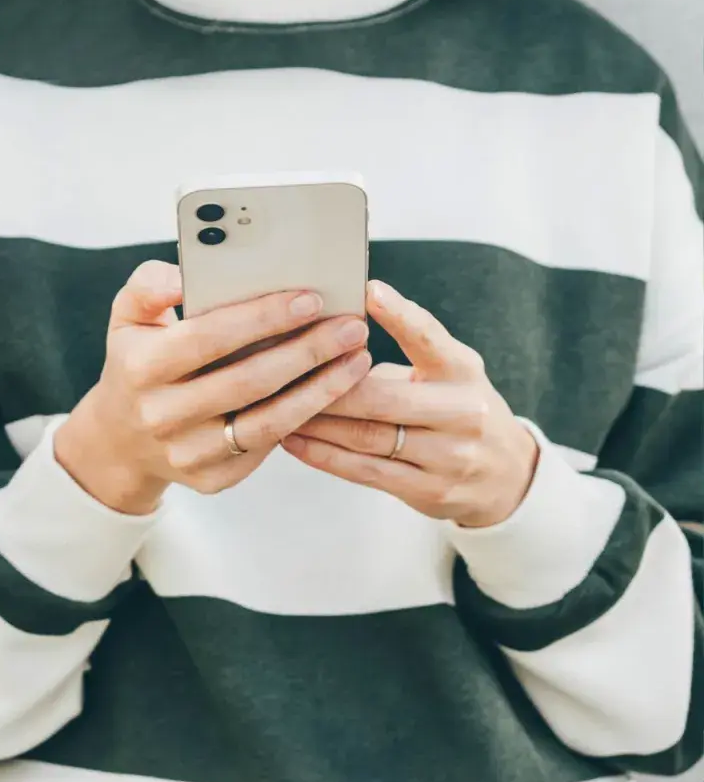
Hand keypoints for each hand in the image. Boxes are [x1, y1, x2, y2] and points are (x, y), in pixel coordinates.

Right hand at [54, 261, 371, 513]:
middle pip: (248, 381)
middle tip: (352, 326)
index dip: (262, 318)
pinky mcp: (212, 479)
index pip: (208, 338)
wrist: (122, 438)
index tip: (311, 298)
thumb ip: (150, 286)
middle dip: (308, 351)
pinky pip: (268, 446)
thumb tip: (184, 276)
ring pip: (268, 422)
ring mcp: (186, 453)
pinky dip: (306, 417)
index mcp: (140, 368)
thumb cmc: (138, 362)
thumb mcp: (127, 317)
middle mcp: (160, 415)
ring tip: (357, 358)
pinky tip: (332, 390)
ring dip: (321, 389)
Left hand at [282, 281, 539, 527]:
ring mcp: (449, 456)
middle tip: (285, 372)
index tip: (368, 291)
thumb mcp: (448, 371)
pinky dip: (323, 456)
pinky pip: (365, 472)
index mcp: (463, 372)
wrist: (505, 476)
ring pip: (368, 437)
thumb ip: (408, 348)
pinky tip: (292, 440)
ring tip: (277, 406)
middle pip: (383, 398)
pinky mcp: (429, 490)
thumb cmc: (456, 408)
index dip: (400, 315)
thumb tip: (339, 322)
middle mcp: (462, 413)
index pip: (431, 340)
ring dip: (316, 422)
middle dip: (329, 386)